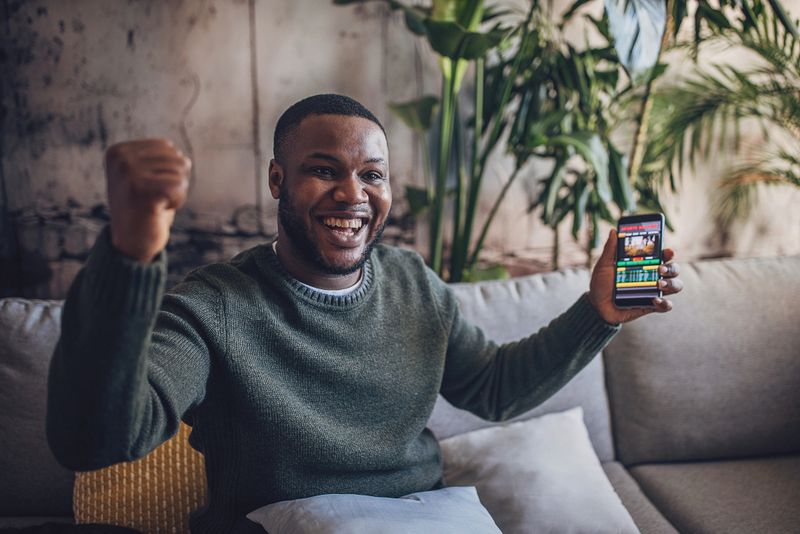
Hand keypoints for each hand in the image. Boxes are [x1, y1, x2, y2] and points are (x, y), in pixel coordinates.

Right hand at [105, 139, 190, 262]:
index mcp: (119, 151)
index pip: (166, 147)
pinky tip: (159, 210)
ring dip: (175, 192)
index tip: (149, 187)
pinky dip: (177, 201)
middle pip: (176, 158)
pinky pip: (180, 186)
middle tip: (154, 198)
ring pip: (180, 171)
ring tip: (156, 203)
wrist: (132, 242)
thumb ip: (163, 160)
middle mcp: (121, 159)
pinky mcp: (142, 190)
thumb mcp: (149, 176)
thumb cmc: (145, 208)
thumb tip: (186, 161)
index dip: (168, 170)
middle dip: (174, 181)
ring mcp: (129, 173)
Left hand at [588, 229, 682, 324]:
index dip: (669, 252)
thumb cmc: (601, 283)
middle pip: (674, 269)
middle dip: (671, 268)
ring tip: (658, 284)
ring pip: (675, 286)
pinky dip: (664, 303)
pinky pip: (667, 305)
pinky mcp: (652, 306)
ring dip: (671, 283)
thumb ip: (610, 249)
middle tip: (659, 268)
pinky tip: (654, 300)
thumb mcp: (604, 265)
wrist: (596, 306)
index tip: (668, 251)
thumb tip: (614, 230)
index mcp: (644, 264)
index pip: (662, 255)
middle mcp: (653, 276)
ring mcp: (654, 291)